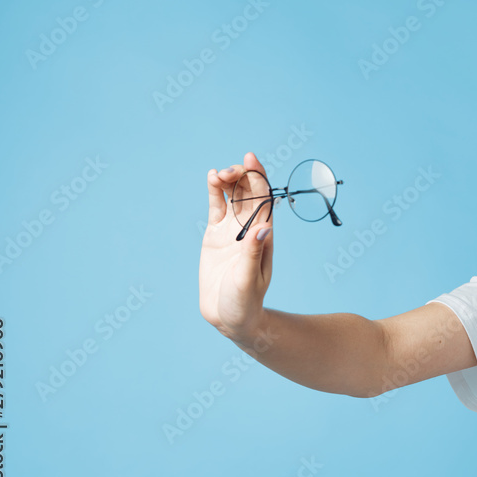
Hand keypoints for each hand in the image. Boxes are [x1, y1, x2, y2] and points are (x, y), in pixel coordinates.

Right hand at [199, 152, 273, 341]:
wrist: (230, 317)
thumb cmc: (245, 302)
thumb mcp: (249, 279)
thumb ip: (253, 254)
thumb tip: (265, 227)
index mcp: (264, 235)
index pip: (264, 199)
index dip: (259, 177)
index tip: (250, 159)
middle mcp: (250, 228)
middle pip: (248, 192)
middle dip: (240, 176)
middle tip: (228, 172)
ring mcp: (232, 230)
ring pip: (233, 196)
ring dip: (227, 181)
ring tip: (217, 175)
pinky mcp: (216, 235)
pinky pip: (217, 208)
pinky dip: (215, 192)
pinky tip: (212, 177)